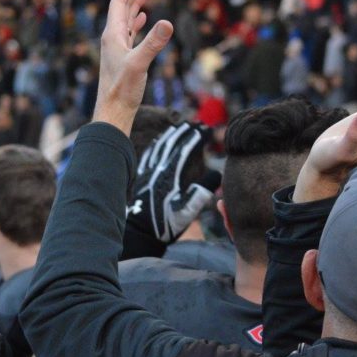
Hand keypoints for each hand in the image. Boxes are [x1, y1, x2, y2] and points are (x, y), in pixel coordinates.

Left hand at [92, 0, 173, 134]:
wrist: (113, 111)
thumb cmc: (122, 90)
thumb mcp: (140, 64)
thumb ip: (153, 43)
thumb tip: (167, 23)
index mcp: (112, 35)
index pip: (118, 4)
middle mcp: (112, 39)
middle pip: (121, 8)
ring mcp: (117, 48)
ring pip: (126, 19)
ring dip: (135, 4)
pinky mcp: (122, 57)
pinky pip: (129, 32)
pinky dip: (136, 22)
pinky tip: (142, 19)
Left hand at [128, 123, 220, 242]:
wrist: (139, 232)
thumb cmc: (165, 225)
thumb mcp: (188, 212)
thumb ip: (201, 192)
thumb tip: (217, 173)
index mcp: (172, 176)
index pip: (186, 149)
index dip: (197, 137)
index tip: (207, 129)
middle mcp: (159, 170)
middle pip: (173, 143)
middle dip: (185, 131)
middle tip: (197, 123)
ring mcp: (148, 172)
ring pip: (159, 146)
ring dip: (171, 135)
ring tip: (179, 126)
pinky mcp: (141, 177)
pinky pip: (149, 155)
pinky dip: (156, 145)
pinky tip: (158, 141)